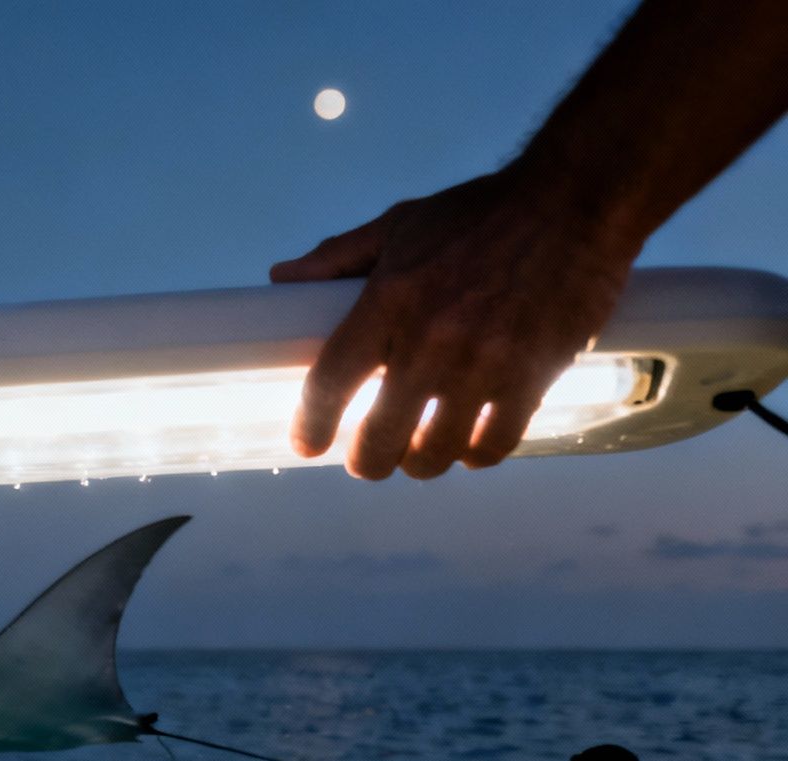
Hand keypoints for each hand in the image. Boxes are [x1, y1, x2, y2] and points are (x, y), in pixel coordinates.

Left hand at [270, 168, 640, 479]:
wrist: (576, 200)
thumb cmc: (481, 213)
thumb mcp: (399, 224)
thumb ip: (338, 257)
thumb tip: (281, 278)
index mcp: (389, 301)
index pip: (330, 382)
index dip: (310, 424)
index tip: (306, 444)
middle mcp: (431, 340)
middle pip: (379, 437)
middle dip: (366, 460)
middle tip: (368, 459)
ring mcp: (485, 363)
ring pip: (435, 452)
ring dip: (420, 463)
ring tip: (417, 455)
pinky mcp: (534, 376)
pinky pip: (493, 445)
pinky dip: (474, 455)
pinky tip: (467, 447)